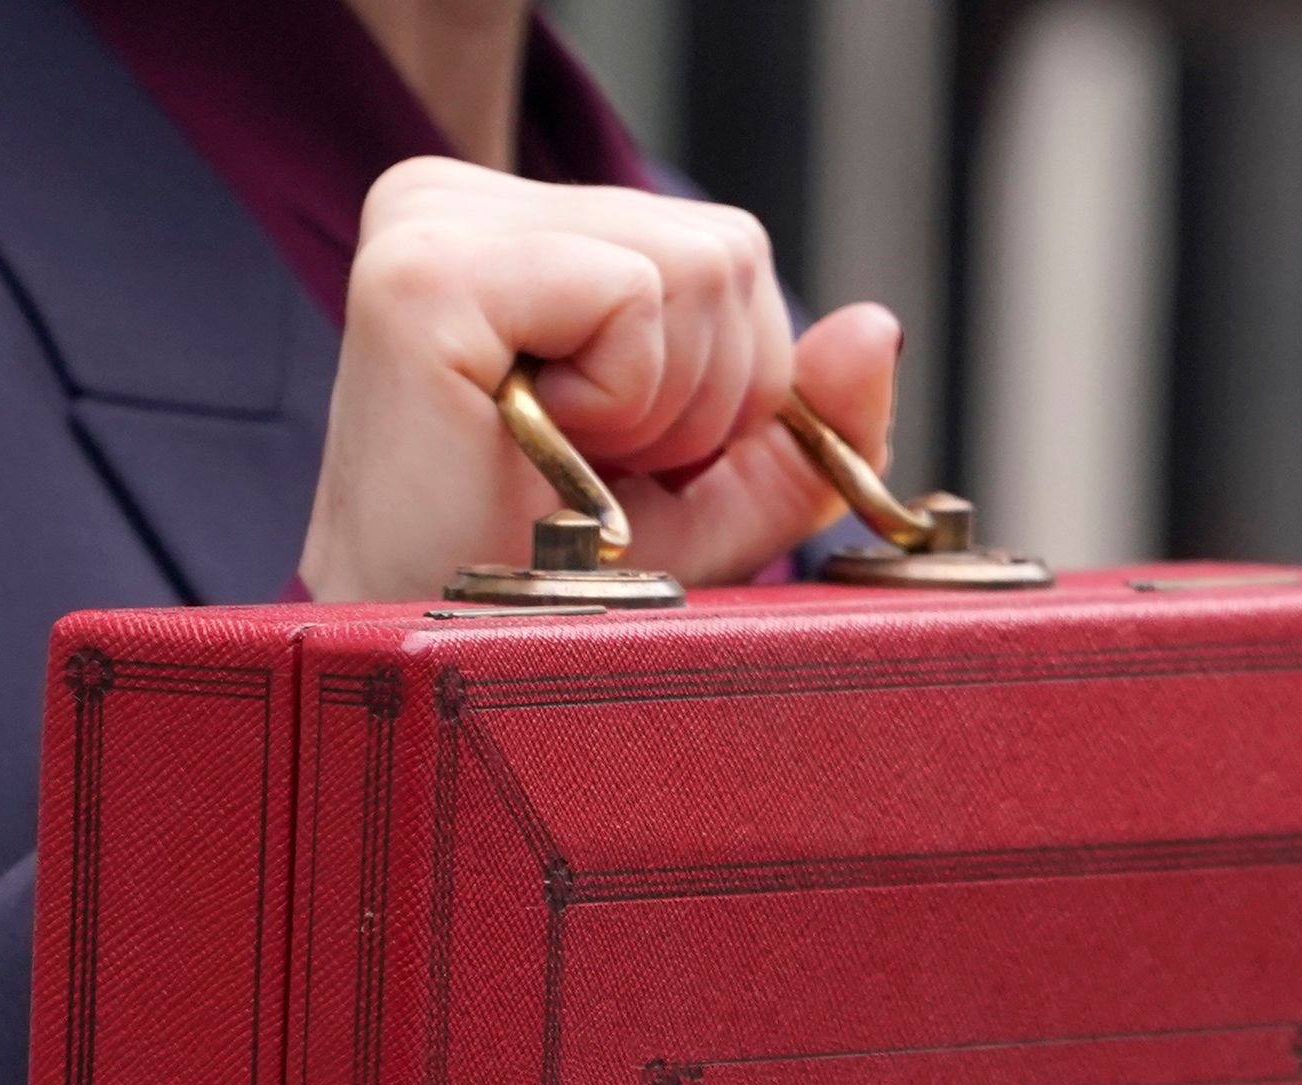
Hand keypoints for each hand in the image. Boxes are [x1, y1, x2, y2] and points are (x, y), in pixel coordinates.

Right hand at [297, 157, 902, 601]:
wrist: (421, 671)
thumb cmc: (537, 591)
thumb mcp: (703, 507)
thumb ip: (798, 424)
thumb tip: (881, 327)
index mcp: (514, 226)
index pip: (725, 249)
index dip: (721, 386)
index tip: (608, 464)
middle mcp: (461, 195)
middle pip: (726, 248)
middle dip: (700, 400)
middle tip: (582, 474)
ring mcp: (433, 219)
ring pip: (701, 263)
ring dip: (662, 410)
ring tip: (556, 462)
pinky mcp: (425, 274)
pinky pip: (633, 295)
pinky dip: (622, 401)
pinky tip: (528, 443)